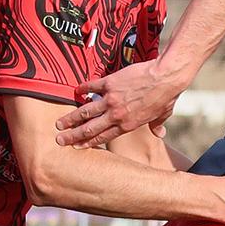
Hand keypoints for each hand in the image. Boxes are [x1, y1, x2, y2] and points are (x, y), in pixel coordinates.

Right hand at [56, 56, 193, 148]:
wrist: (165, 78)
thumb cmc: (165, 97)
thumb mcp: (162, 115)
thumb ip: (156, 125)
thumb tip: (160, 133)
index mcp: (127, 125)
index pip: (103, 137)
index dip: (88, 142)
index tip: (77, 147)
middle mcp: (116, 115)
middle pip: (90, 128)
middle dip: (73, 135)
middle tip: (59, 139)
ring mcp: (111, 99)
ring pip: (86, 111)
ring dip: (71, 118)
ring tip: (59, 123)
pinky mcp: (110, 83)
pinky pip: (92, 87)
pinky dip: (83, 89)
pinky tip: (75, 91)